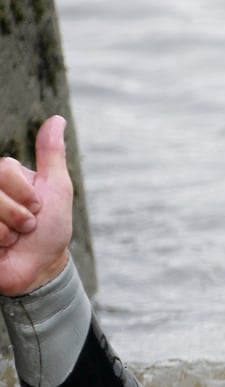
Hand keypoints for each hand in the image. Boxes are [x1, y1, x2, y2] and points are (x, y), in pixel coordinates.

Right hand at [0, 116, 73, 295]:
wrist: (40, 267)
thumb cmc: (50, 228)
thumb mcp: (56, 188)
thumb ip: (51, 154)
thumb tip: (56, 119)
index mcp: (3, 175)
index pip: (5, 169)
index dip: (28, 193)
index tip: (37, 207)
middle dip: (19, 214)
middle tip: (26, 225)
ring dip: (8, 231)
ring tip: (13, 238)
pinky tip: (1, 248)